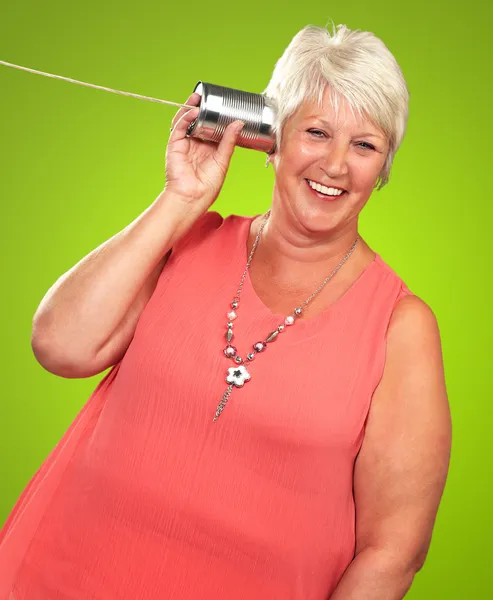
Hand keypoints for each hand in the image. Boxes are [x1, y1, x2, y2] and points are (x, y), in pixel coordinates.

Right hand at [164, 92, 244, 210]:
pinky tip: (194, 112)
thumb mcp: (223, 160)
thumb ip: (229, 141)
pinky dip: (185, 118)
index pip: (211, 127)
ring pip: (186, 121)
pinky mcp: (175, 145)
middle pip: (198, 121)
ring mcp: (184, 144)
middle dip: (202, 108)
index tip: (224, 104)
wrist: (193, 197)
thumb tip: (239, 123)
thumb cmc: (207, 186)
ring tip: (199, 98)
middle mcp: (196, 144)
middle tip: (209, 97)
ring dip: (191, 108)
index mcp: (208, 149)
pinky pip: (179, 127)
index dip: (215, 115)